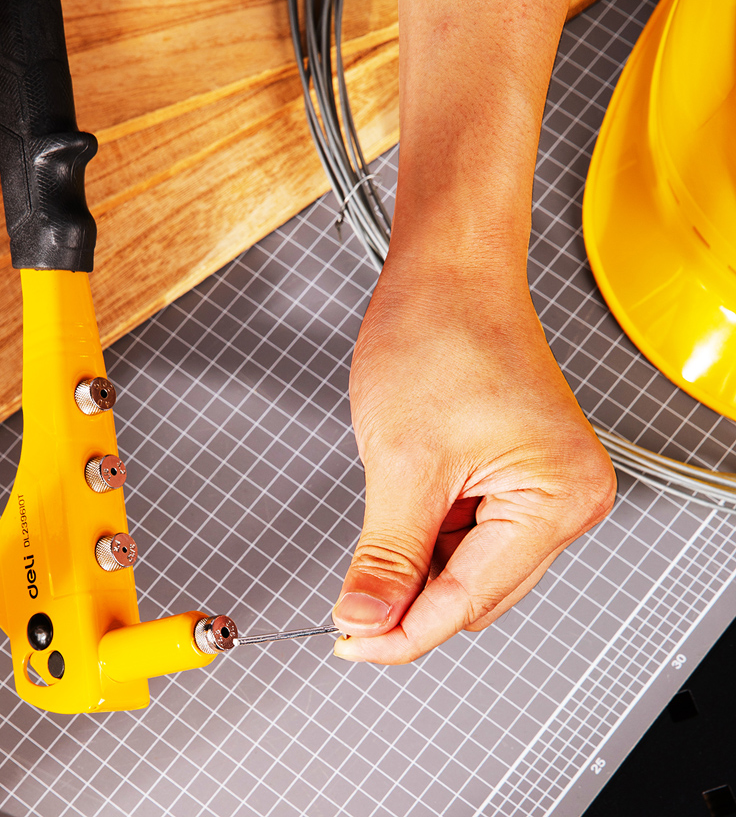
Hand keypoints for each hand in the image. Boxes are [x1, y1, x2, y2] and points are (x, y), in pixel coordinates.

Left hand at [333, 255, 614, 662]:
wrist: (446, 272)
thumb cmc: (438, 332)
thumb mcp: (401, 460)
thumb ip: (385, 555)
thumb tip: (365, 620)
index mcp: (557, 497)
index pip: (468, 600)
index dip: (401, 632)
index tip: (348, 642)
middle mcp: (567, 498)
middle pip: (474, 591)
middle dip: (408, 600)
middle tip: (346, 607)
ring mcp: (546, 486)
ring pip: (468, 565)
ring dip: (416, 565)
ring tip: (376, 529)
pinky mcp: (521, 473)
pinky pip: (470, 531)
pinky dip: (427, 535)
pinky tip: (400, 510)